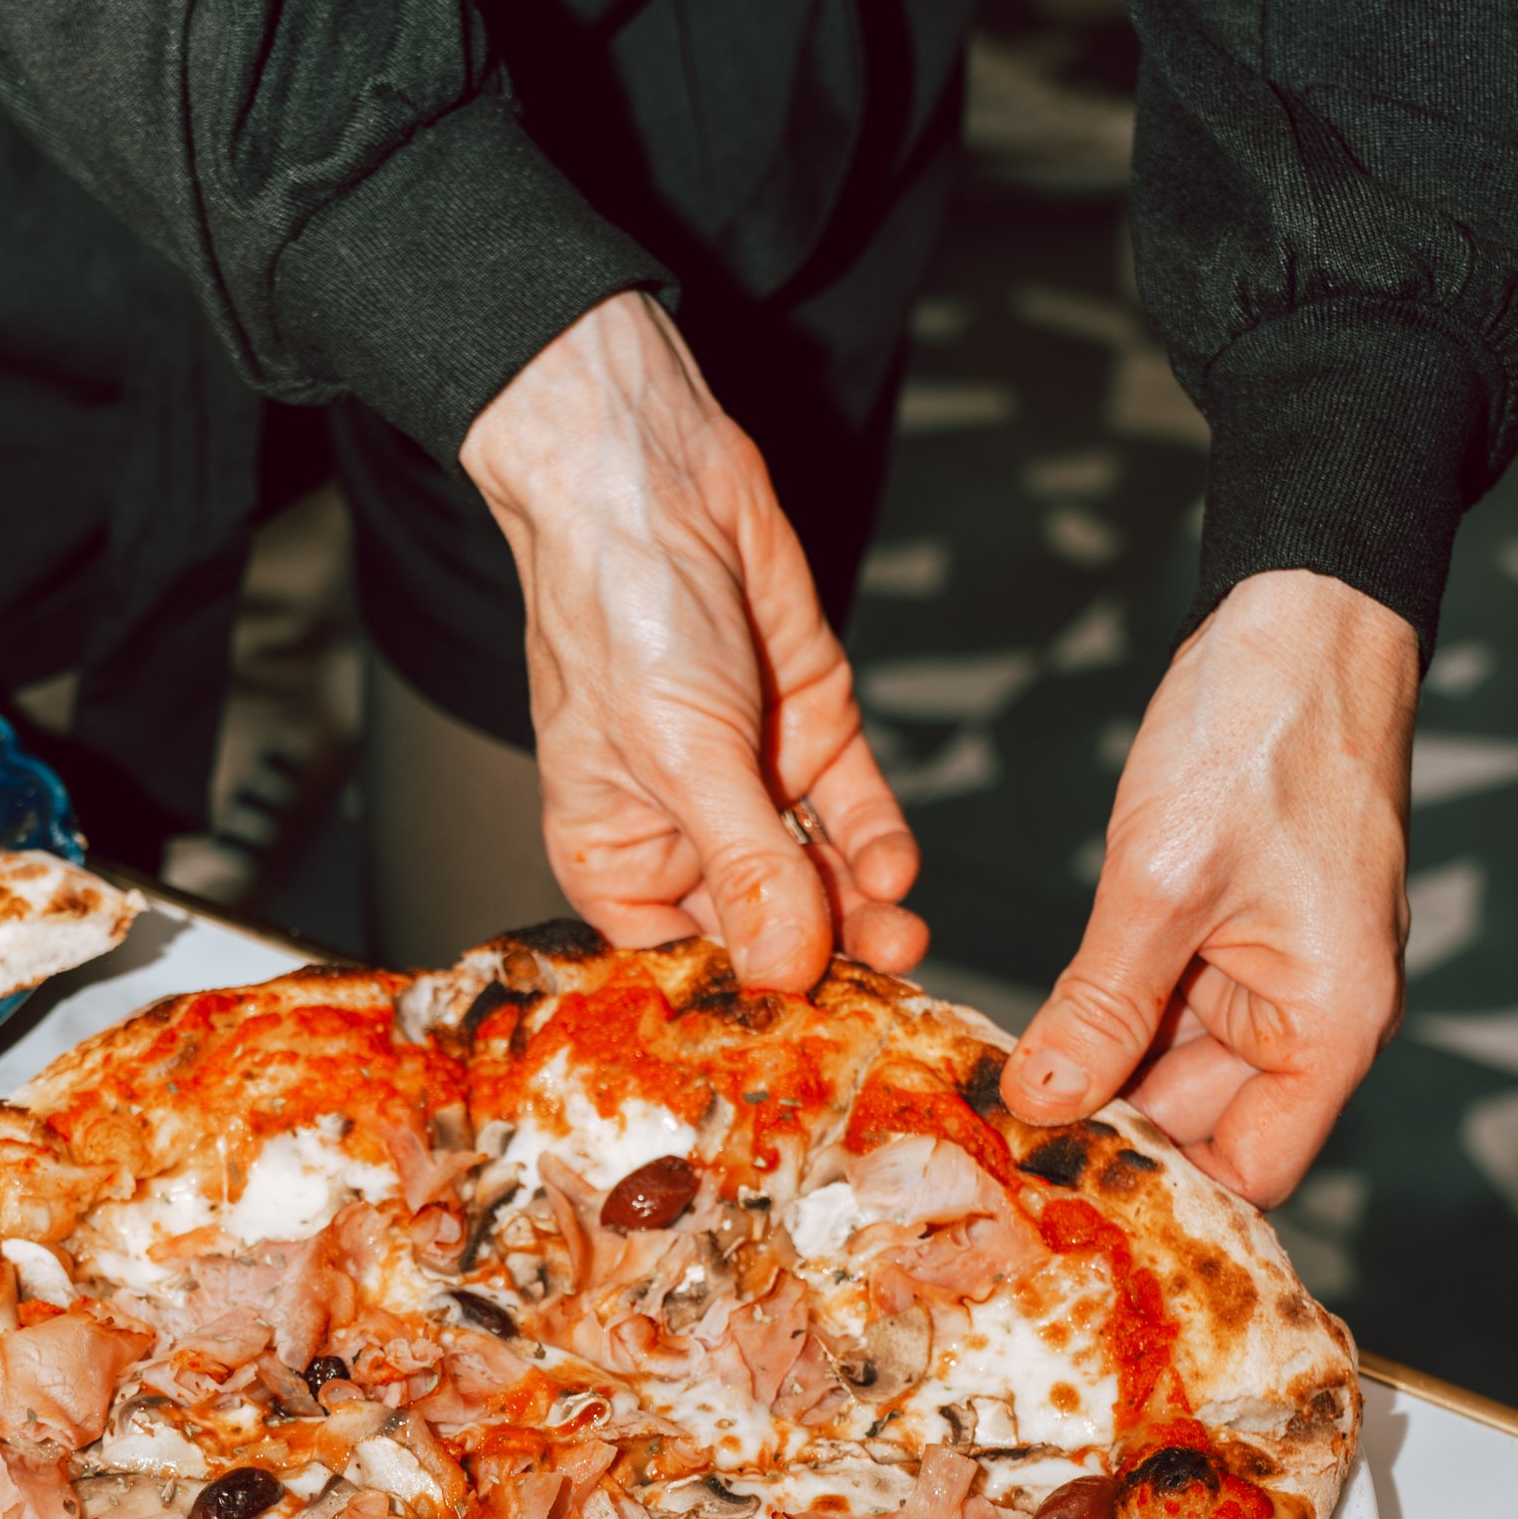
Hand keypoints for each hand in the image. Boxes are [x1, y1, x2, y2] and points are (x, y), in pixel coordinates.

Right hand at [460, 291, 927, 991]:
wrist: (656, 481)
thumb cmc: (620, 613)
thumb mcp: (681, 757)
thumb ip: (746, 866)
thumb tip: (787, 971)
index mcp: (616, 858)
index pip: (683, 960)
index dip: (741, 999)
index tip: (801, 1038)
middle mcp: (685, 833)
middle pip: (764, 926)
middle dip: (823, 959)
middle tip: (879, 992)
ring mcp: (754, 785)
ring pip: (821, 877)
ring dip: (861, 912)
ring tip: (900, 937)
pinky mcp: (812, 735)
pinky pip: (855, 813)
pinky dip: (876, 845)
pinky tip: (893, 871)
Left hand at [999, 570, 1419, 1203]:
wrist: (1299, 618)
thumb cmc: (1265, 734)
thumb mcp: (1164, 883)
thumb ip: (1103, 1007)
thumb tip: (1044, 1105)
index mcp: (1332, 1024)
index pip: (1251, 1170)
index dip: (1161, 1188)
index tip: (1057, 1188)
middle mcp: (1311, 1015)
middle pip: (1200, 1124)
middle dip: (1105, 1131)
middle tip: (990, 1147)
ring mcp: (1268, 973)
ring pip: (1167, 1067)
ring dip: (1090, 1074)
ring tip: (988, 1093)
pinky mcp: (1227, 933)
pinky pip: (1158, 1004)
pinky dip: (1097, 1018)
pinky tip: (1023, 1028)